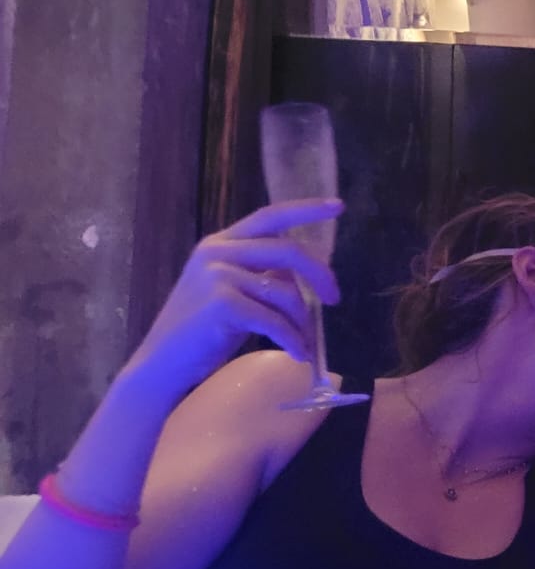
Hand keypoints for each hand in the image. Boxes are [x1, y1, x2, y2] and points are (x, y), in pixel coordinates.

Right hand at [123, 199, 343, 396]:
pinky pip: (275, 320)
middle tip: (334, 299)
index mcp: (221, 243)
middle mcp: (217, 252)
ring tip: (303, 342)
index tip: (337, 206)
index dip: (306, 209)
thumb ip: (263, 273)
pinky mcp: (221, 304)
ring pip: (285, 292)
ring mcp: (217, 276)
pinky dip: (293, 340)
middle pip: (288, 250)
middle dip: (320, 275)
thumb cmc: (202, 331)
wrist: (164, 362)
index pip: (270, 217)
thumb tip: (309, 272)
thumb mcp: (234, 291)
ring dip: (302, 321)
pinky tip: (298, 354)